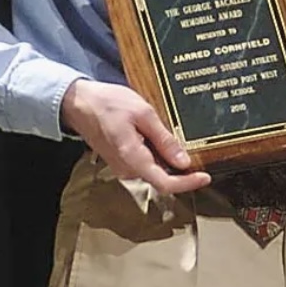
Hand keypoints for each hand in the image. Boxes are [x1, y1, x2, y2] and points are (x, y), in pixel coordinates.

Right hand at [61, 79, 210, 194]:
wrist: (79, 103)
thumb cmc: (109, 104)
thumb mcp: (143, 114)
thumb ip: (163, 139)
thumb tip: (183, 161)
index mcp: (133, 159)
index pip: (165, 183)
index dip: (188, 183)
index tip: (206, 177)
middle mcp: (127, 169)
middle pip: (161, 178)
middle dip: (182, 170)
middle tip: (199, 154)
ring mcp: (123, 166)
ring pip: (154, 170)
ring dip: (169, 160)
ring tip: (181, 140)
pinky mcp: (122, 159)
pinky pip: (145, 162)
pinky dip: (158, 154)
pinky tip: (162, 137)